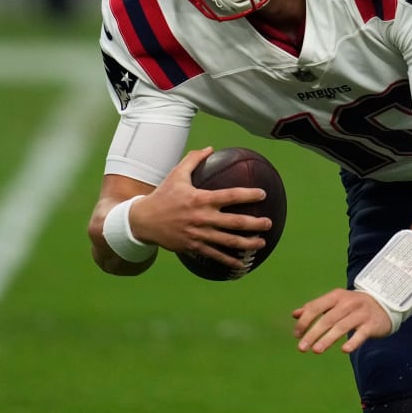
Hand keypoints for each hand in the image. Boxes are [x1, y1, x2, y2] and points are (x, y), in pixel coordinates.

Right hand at [129, 147, 270, 270]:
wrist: (143, 220)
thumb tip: (210, 148)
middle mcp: (202, 218)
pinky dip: (229, 260)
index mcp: (200, 199)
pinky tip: (243, 264)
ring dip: (247, 243)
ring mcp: (198, 234)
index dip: (248, 195)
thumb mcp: (176, 175)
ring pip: (228, 241)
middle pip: (234, 222)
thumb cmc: (163, 196)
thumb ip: (193, 160)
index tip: (263, 194)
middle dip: (255, 224)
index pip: (230, 196)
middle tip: (269, 223)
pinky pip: (215, 255)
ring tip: (262, 242)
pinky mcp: (193, 246)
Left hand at [292, 289, 392, 353]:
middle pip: (328, 319)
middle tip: (301, 348)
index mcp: (336, 296)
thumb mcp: (335, 302)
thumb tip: (295, 314)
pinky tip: (344, 350)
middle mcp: (349, 302)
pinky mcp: (372, 324)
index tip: (297, 335)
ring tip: (316, 350)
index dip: (304, 321)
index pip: (316, 307)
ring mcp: (361, 313)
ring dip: (328, 339)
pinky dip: (353, 341)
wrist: (384, 305)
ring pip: (342, 326)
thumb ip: (316, 308)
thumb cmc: (354, 306)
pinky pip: (361, 334)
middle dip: (313, 334)